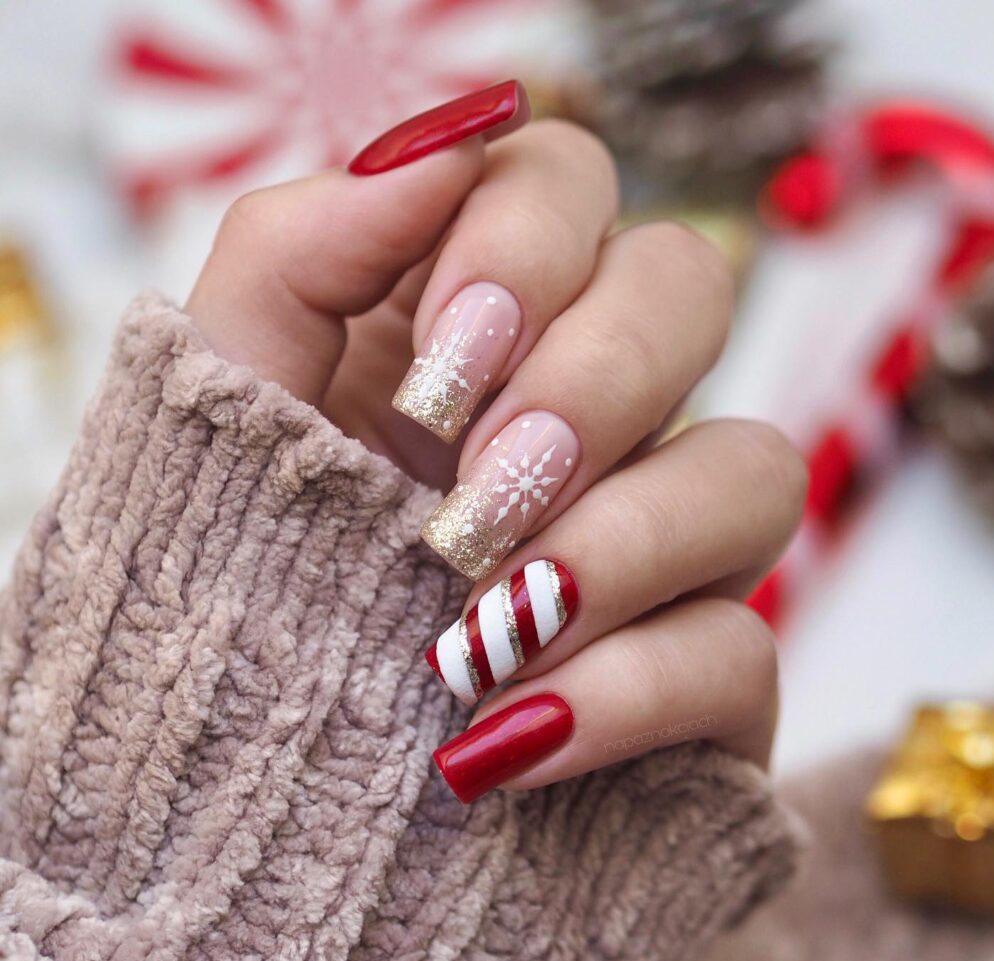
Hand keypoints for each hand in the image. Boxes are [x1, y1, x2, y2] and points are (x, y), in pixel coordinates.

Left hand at [185, 82, 806, 802]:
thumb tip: (445, 142)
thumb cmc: (239, 573)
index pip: (570, 187)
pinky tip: (508, 739)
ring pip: (759, 470)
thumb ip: (305, 245)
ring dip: (621, 544)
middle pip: (690, 289)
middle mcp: (591, 411)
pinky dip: (623, 693)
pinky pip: (740, 653)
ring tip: (480, 630)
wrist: (255, 777)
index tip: (437, 374)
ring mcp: (660, 540)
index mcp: (481, 325)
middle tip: (474, 497)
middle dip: (592, 382)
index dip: (525, 251)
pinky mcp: (699, 674)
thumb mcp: (227, 401)